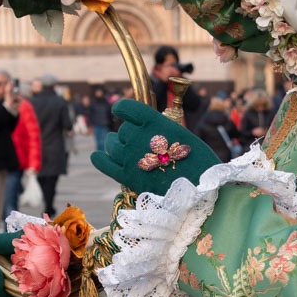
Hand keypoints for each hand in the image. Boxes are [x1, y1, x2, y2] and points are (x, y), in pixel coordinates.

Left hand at [90, 99, 218, 196]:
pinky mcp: (127, 176)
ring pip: (112, 144)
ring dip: (115, 144)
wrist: (199, 189)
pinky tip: (97, 156)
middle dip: (128, 134)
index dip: (121, 108)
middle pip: (123, 130)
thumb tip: (146, 131)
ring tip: (120, 147)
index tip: (119, 109)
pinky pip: (104, 163)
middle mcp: (138, 136)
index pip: (127, 107)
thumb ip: (160, 129)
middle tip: (138, 142)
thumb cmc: (197, 161)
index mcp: (154, 122)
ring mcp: (130, 156)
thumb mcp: (181, 135)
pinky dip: (99, 159)